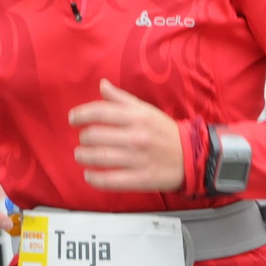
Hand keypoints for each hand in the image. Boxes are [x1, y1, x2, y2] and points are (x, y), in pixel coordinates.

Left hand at [68, 79, 184, 191]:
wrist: (192, 156)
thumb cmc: (164, 131)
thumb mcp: (145, 110)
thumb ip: (121, 99)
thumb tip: (102, 85)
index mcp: (137, 117)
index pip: (100, 112)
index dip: (81, 114)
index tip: (73, 119)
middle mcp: (136, 137)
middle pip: (95, 135)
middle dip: (83, 137)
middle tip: (83, 140)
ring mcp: (137, 159)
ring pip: (99, 157)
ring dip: (84, 156)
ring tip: (81, 155)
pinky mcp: (140, 179)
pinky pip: (110, 180)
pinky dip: (94, 178)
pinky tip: (89, 175)